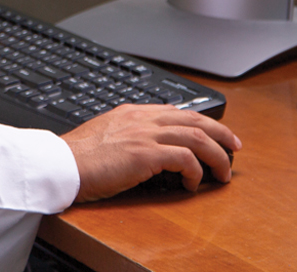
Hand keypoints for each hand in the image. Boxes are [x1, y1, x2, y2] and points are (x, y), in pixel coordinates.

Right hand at [61, 104, 241, 200]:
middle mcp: (142, 118)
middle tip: (234, 146)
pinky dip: (195, 171)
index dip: (200, 121)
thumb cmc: (79, 155)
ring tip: (223, 172)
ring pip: (196, 137)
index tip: (213, 132)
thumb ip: (127, 134)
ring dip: (216, 155)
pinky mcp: (145, 154)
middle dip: (220, 132)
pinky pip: (184, 159)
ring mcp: (145, 134)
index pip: (176, 111)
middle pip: (194, 119)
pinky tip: (192, 184)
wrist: (62, 162)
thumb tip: (144, 148)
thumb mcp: (106, 134)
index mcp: (133, 113)